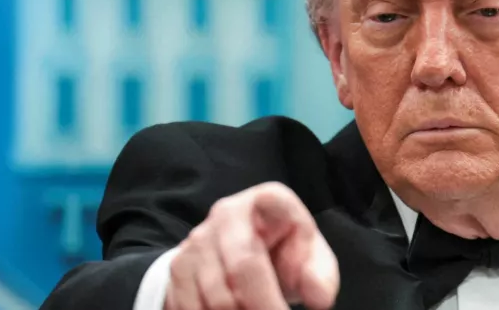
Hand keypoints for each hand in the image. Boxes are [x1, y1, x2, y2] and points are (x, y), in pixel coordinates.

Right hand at [165, 182, 338, 309]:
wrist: (252, 249)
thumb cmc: (287, 253)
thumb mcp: (313, 258)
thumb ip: (321, 276)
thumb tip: (318, 299)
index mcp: (267, 200)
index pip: (268, 234)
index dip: (273, 282)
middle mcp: (227, 213)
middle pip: (241, 269)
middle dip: (260, 307)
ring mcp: (197, 239)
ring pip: (214, 295)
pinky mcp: (178, 265)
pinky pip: (189, 305)